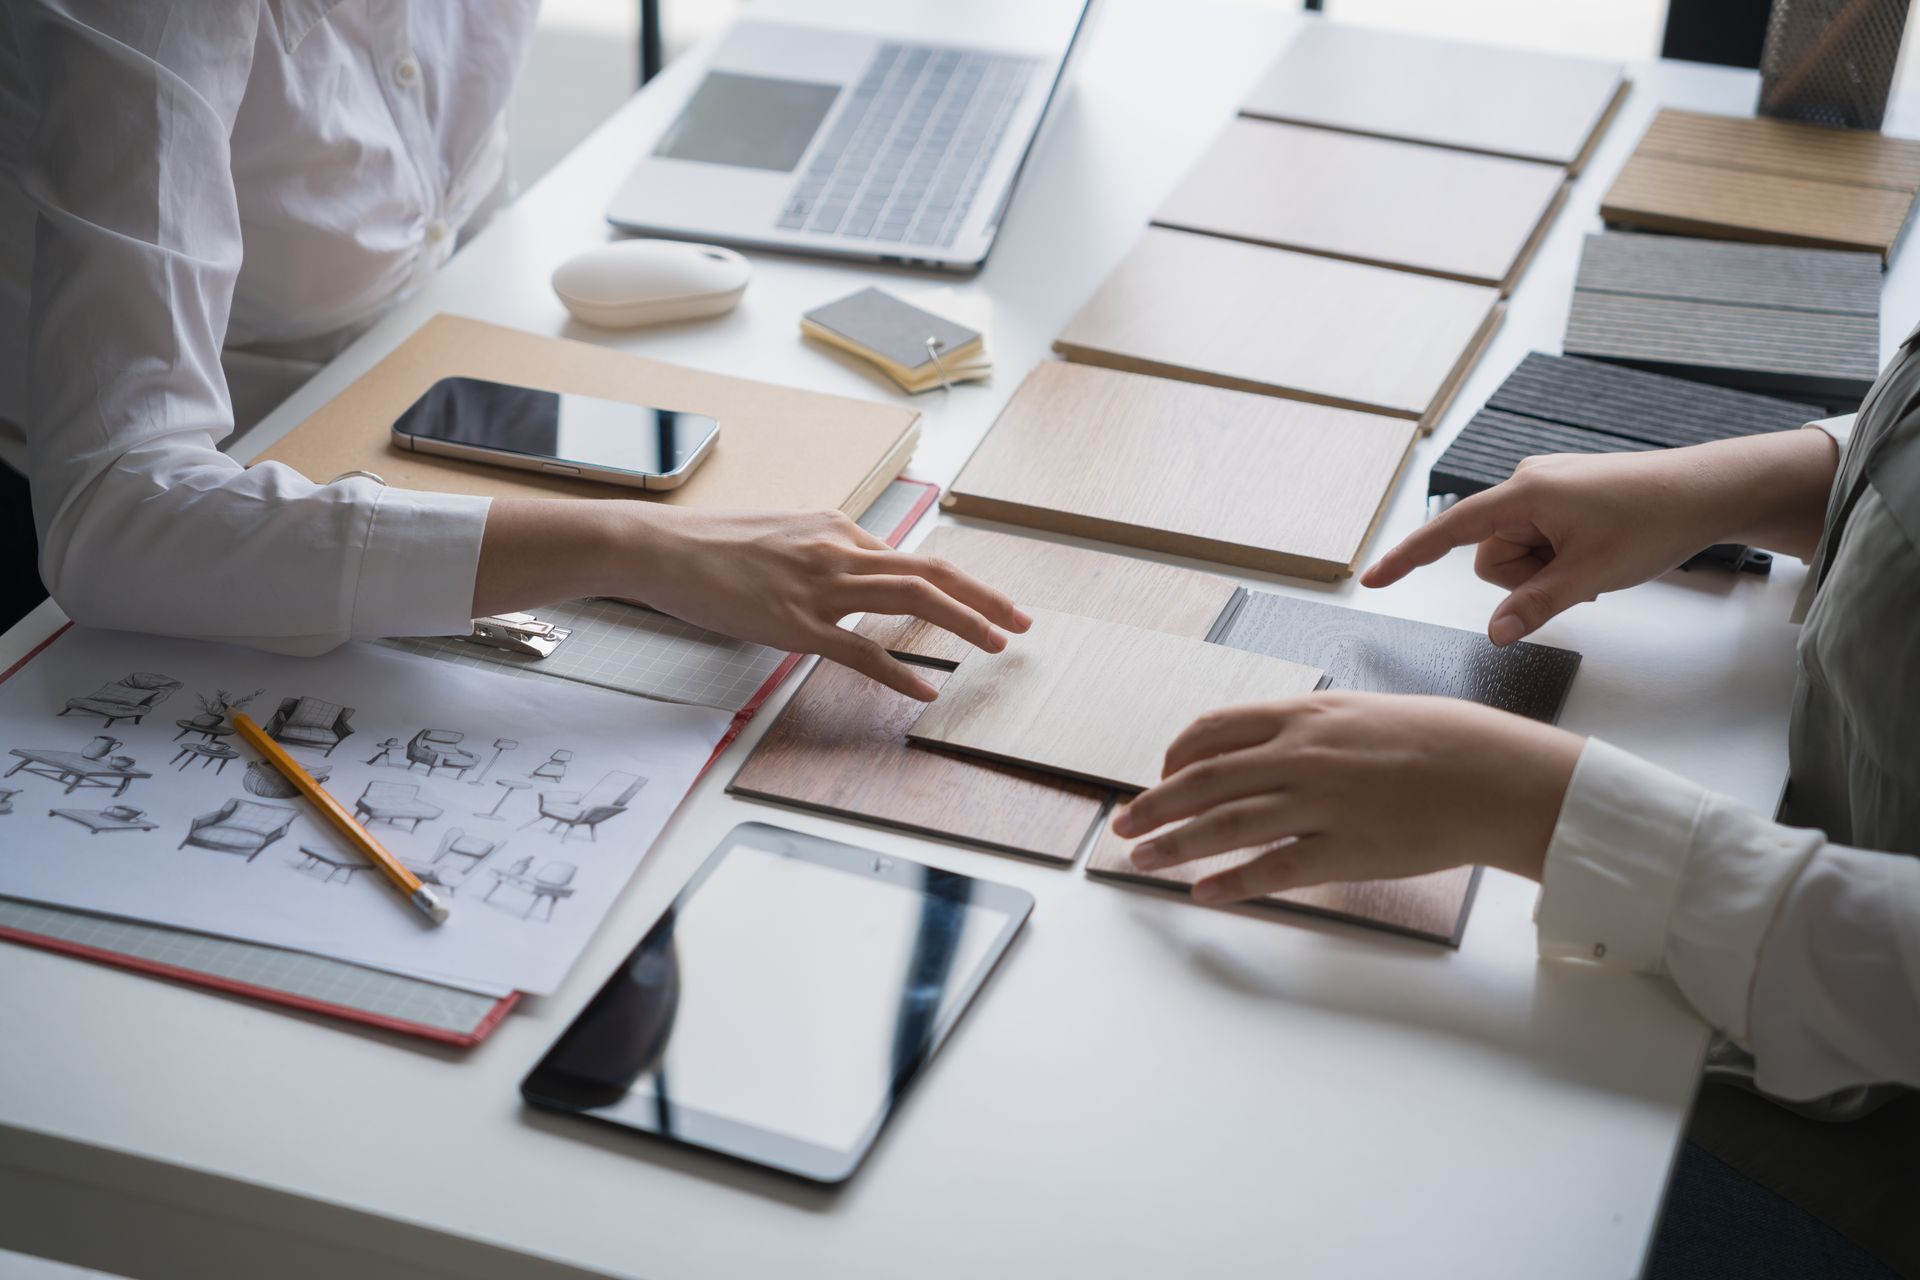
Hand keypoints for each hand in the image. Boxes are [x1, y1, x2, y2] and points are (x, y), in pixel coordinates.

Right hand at [624, 507, 1029, 699]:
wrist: (662, 548)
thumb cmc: (712, 547)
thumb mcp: (780, 534)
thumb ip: (821, 553)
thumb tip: (852, 572)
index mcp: (836, 528)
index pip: (909, 556)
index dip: (955, 583)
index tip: (984, 602)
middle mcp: (838, 550)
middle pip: (931, 570)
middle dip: (985, 597)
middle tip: (1022, 620)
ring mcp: (820, 586)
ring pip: (912, 598)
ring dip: (964, 622)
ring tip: (997, 645)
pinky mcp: (796, 622)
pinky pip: (862, 650)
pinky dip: (901, 671)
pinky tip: (927, 688)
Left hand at [1109, 692, 1581, 903]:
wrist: (1491, 773)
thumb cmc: (1433, 739)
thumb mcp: (1357, 712)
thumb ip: (1304, 727)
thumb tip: (1261, 743)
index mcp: (1301, 716)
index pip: (1213, 731)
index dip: (1176, 755)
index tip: (1160, 774)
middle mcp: (1300, 756)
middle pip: (1203, 781)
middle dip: (1155, 803)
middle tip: (1123, 822)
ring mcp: (1319, 805)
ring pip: (1225, 827)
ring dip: (1174, 845)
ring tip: (1142, 858)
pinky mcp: (1343, 851)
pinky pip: (1272, 870)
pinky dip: (1230, 883)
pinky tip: (1203, 893)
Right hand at [1361, 430, 1839, 644]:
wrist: (1707, 491)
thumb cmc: (1653, 521)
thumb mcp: (1590, 575)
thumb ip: (1535, 605)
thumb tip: (1494, 633)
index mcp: (1524, 493)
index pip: (1449, 531)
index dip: (1408, 558)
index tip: (1372, 579)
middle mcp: (1526, 483)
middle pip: (1489, 555)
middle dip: (1525, 579)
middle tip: (1578, 578)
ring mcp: (1544, 490)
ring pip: (1515, 554)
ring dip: (1546, 573)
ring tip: (1593, 566)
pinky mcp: (1561, 498)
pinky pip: (1538, 541)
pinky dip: (1559, 560)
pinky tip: (1596, 555)